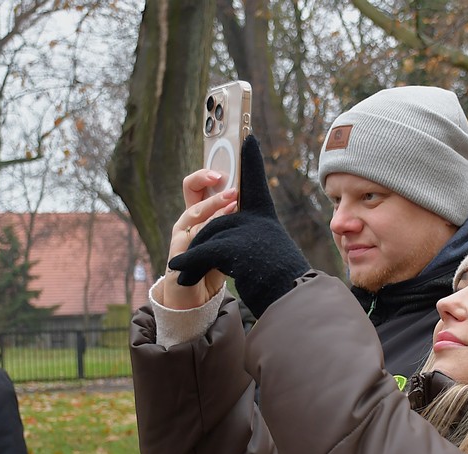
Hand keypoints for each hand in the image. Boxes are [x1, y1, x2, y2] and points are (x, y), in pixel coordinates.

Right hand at [159, 172, 238, 308]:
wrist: (194, 297)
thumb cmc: (213, 264)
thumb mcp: (227, 238)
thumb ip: (234, 220)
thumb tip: (253, 198)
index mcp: (197, 212)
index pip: (199, 184)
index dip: (208, 172)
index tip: (226, 164)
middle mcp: (186, 220)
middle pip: (191, 189)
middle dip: (209, 180)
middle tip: (231, 183)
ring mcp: (180, 236)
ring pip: (194, 213)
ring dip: (213, 206)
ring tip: (232, 202)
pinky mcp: (178, 256)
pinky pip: (192, 241)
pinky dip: (207, 234)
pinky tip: (221, 232)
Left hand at [168, 135, 309, 318]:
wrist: (289, 302)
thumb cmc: (274, 282)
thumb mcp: (257, 254)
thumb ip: (237, 238)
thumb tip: (208, 233)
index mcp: (265, 219)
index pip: (255, 183)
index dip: (251, 162)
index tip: (248, 137)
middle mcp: (259, 219)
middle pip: (216, 220)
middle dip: (199, 245)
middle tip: (183, 261)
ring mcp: (249, 230)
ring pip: (208, 236)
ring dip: (196, 260)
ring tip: (187, 279)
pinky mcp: (237, 245)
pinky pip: (204, 250)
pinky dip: (189, 263)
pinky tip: (178, 273)